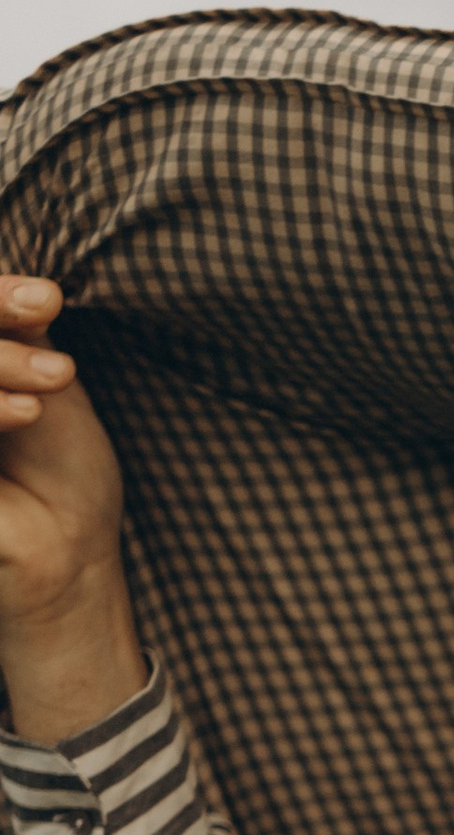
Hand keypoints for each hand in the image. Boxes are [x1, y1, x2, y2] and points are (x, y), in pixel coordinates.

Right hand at [0, 277, 147, 745]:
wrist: (67, 555)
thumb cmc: (62, 471)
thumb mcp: (46, 381)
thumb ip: (21, 325)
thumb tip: (25, 278)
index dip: (0, 295)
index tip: (49, 297)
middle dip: (0, 319)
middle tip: (51, 325)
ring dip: (2, 360)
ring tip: (58, 379)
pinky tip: (29, 412)